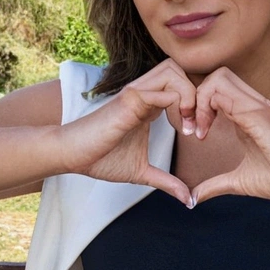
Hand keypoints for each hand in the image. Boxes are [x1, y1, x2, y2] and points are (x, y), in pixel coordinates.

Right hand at [59, 59, 195, 204]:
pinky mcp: (128, 101)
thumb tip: (188, 200)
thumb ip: (167, 182)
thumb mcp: (142, 172)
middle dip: (197, 93)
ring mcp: (136, 94)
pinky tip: (179, 129)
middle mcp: (144, 94)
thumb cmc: (101, 159)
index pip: (181, 85)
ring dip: (188, 95)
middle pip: (180, 70)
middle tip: (197, 124)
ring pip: (172, 72)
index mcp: (149, 105)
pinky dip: (177, 104)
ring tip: (188, 124)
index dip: (196, 105)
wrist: (72, 155)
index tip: (197, 134)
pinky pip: (160, 91)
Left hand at [189, 68, 269, 205]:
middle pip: (215, 76)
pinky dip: (205, 106)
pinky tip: (204, 131)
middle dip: (194, 96)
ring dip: (199, 99)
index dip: (198, 106)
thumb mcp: (240, 181)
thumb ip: (216, 185)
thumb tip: (195, 199)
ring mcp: (254, 105)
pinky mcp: (255, 112)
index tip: (192, 134)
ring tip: (196, 128)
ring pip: (217, 78)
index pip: (217, 91)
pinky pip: (222, 92)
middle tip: (189, 125)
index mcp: (247, 115)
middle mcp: (251, 105)